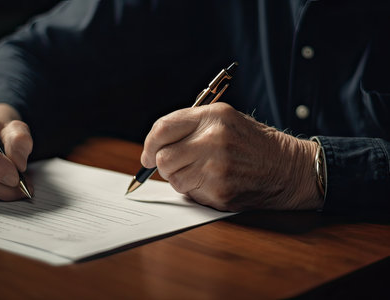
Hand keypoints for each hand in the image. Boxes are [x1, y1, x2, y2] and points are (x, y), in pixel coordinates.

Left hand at [141, 102, 322, 210]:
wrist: (288, 168)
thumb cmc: (254, 143)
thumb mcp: (226, 119)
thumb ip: (190, 125)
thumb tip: (153, 147)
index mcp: (214, 117)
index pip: (163, 128)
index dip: (149, 143)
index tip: (147, 154)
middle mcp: (214, 140)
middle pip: (163, 158)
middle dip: (164, 163)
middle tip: (176, 164)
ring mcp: (217, 168)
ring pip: (173, 178)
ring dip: (180, 177)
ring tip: (202, 171)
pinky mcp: (220, 191)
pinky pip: (189, 193)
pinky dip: (195, 190)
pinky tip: (214, 182)